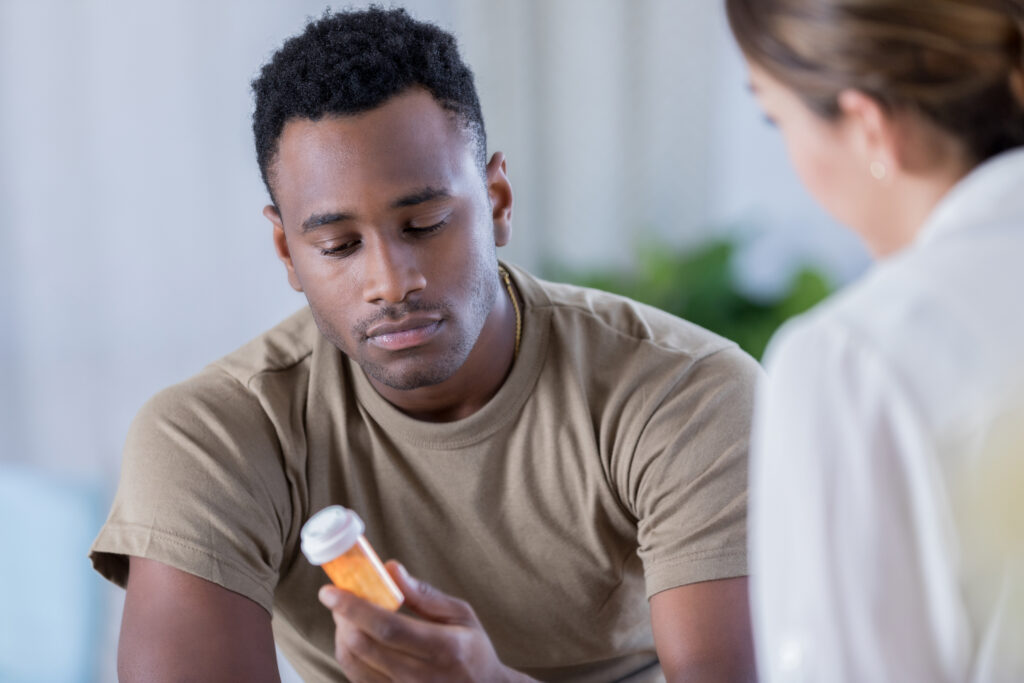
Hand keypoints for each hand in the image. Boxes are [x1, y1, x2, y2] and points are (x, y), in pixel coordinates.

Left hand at [318, 560, 532, 682]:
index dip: (354, 608)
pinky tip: (355, 637)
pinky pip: (357, 678)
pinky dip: (348, 654)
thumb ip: (424, 594)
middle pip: (364, 646)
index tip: (330, 591)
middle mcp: (421, 677)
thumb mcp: (461, 615)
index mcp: (444, 648)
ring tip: (347, 615)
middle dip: (342, 617)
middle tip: (339, 597)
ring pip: (354, 664)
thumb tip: (390, 569)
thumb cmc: (473, 649)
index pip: (388, 628)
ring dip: (342, 635)